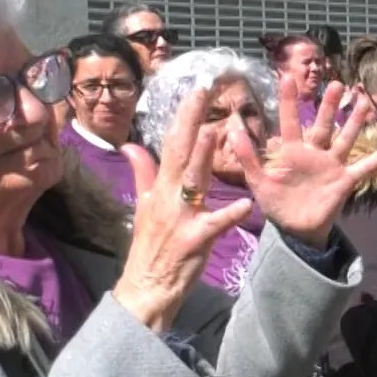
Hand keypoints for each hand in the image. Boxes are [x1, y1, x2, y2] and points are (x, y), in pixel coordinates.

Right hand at [115, 90, 257, 330]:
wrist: (147, 287)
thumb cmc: (151, 246)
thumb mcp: (143, 207)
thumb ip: (142, 174)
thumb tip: (130, 146)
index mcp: (160, 187)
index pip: (172, 144)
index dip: (183, 116)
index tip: (196, 89)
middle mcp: (168, 196)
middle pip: (180, 153)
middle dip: (191, 121)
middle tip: (204, 93)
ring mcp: (180, 217)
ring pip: (193, 181)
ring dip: (202, 156)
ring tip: (215, 131)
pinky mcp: (194, 239)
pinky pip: (214, 224)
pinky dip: (229, 214)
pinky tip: (245, 204)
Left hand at [231, 78, 376, 248]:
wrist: (295, 229)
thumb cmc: (276, 203)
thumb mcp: (258, 181)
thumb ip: (247, 156)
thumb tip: (232, 129)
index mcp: (291, 152)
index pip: (290, 122)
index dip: (289, 101)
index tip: (287, 77)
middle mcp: (314, 154)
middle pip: (323, 125)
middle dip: (329, 105)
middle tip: (336, 83)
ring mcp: (331, 166)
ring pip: (345, 139)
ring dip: (354, 122)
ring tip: (364, 102)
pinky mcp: (344, 182)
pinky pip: (364, 168)